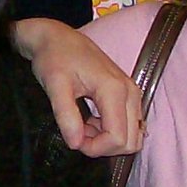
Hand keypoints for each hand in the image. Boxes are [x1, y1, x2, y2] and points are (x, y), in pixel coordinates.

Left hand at [10, 19, 143, 156]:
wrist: (57, 37)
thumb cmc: (54, 57)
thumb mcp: (55, 86)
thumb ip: (66, 115)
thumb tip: (76, 144)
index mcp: (115, 90)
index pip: (118, 137)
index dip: (95, 148)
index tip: (73, 140)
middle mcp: (130, 92)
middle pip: (131, 141)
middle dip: (103, 146)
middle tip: (77, 134)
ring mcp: (131, 93)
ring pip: (132, 135)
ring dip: (106, 139)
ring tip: (81, 125)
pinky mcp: (127, 95)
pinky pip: (128, 125)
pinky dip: (110, 130)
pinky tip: (90, 120)